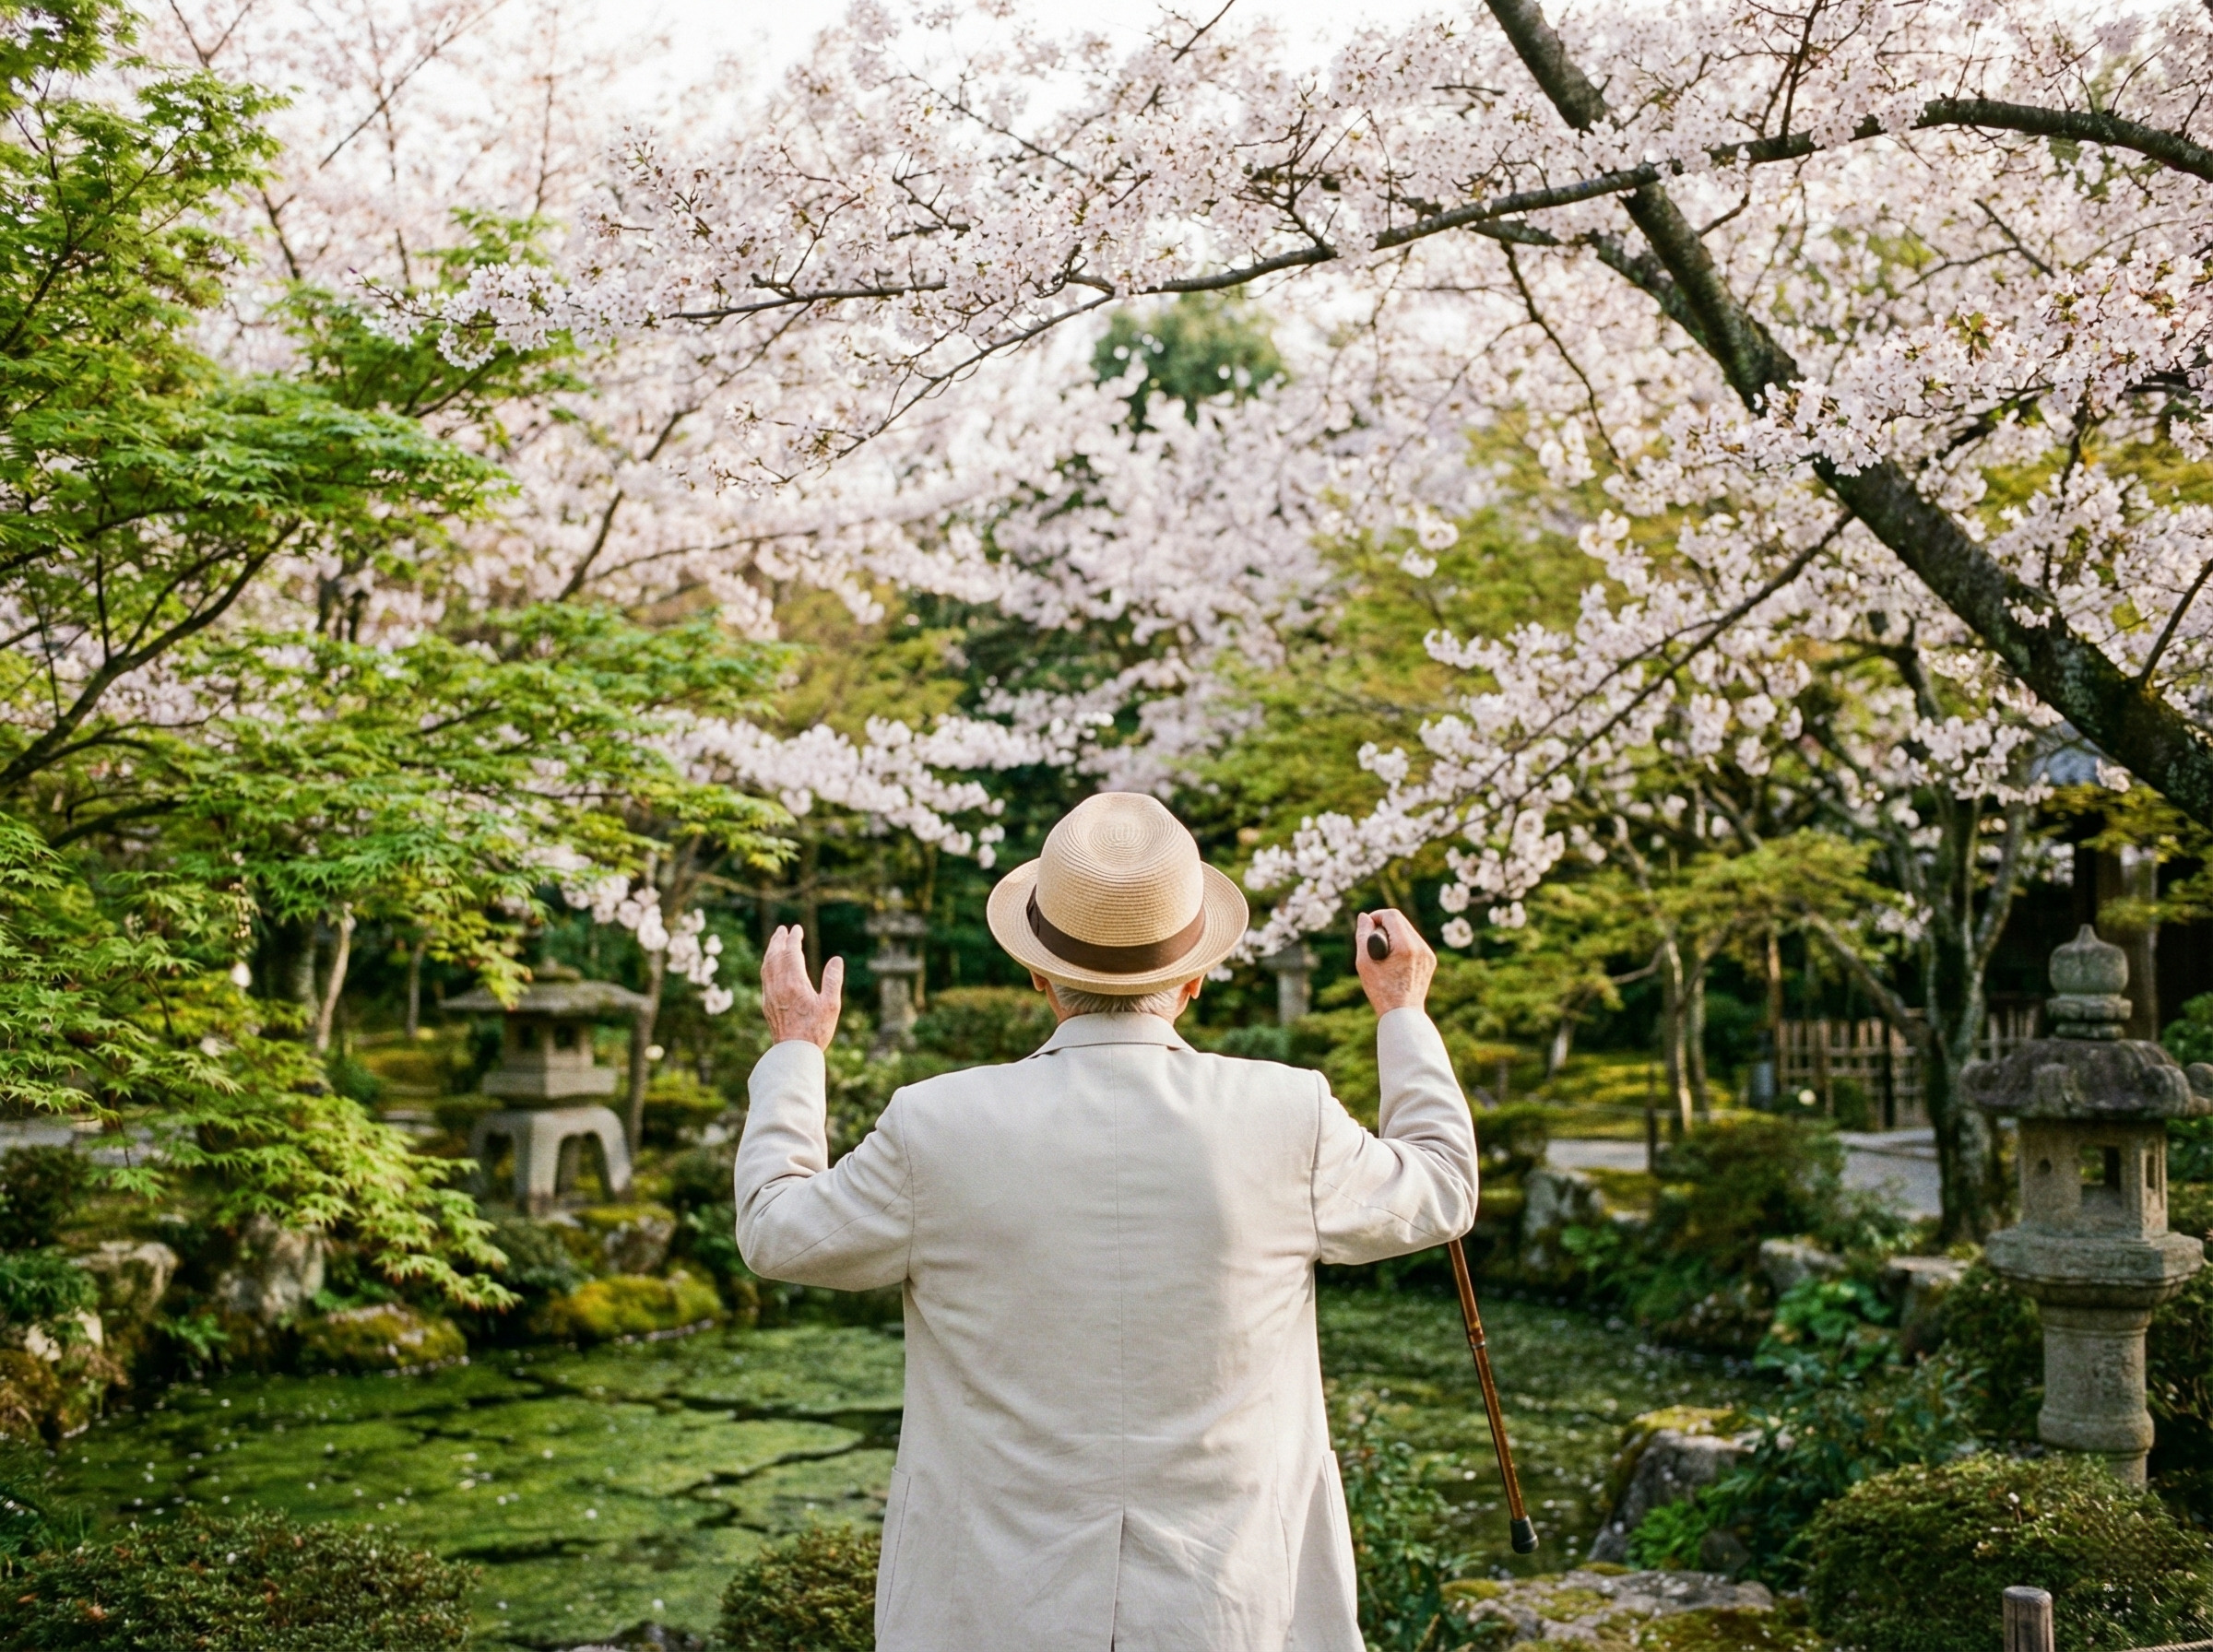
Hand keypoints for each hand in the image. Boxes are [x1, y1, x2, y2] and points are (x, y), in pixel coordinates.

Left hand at [760, 925, 843, 1049]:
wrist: (793, 1053)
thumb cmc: (815, 1030)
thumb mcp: (831, 1005)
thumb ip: (833, 980)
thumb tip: (836, 959)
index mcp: (794, 983)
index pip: (791, 953)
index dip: (794, 939)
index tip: (797, 929)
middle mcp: (778, 985)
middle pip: (775, 955)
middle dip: (779, 940)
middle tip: (782, 929)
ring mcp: (770, 994)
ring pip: (767, 966)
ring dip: (770, 950)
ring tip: (775, 942)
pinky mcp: (766, 1003)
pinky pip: (764, 977)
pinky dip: (767, 964)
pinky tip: (770, 965)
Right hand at [1354, 909, 1434, 1016]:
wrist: (1402, 1014)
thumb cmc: (1380, 990)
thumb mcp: (1364, 962)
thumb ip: (1363, 935)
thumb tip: (1364, 917)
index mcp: (1405, 947)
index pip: (1392, 915)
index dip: (1376, 916)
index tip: (1367, 927)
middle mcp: (1421, 947)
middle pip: (1401, 921)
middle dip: (1384, 925)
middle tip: (1372, 940)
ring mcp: (1428, 954)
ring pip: (1408, 931)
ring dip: (1394, 934)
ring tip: (1383, 953)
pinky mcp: (1430, 960)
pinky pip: (1415, 943)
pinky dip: (1403, 945)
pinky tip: (1394, 960)